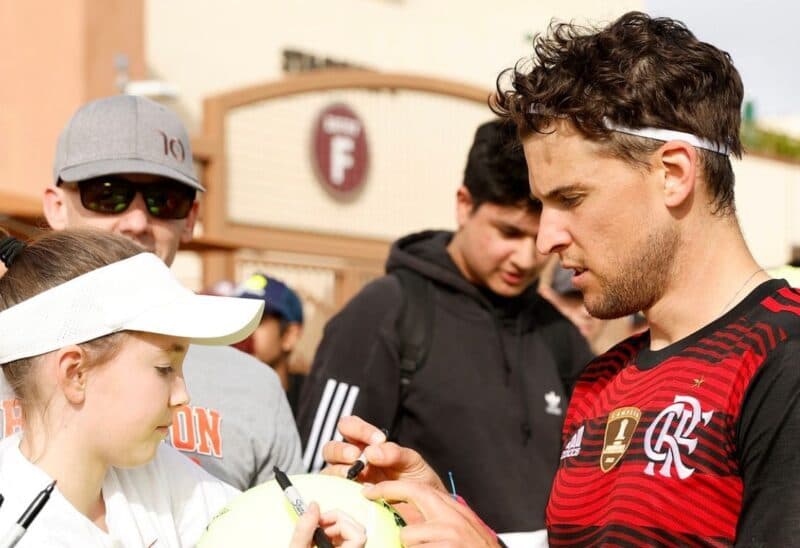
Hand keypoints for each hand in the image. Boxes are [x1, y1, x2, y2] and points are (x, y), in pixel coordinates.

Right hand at [288, 501, 366, 547]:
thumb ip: (304, 529)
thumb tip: (312, 507)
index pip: (359, 535)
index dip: (341, 521)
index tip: (323, 519)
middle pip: (357, 530)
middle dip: (337, 522)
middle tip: (318, 524)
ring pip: (351, 534)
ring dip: (334, 528)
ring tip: (317, 532)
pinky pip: (347, 540)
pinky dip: (334, 536)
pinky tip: (321, 539)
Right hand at [321, 416, 445, 491]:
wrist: (426, 510)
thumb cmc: (418, 482)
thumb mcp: (412, 462)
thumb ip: (394, 453)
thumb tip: (372, 451)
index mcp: (365, 446)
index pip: (349, 427)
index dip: (358, 429)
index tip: (378, 439)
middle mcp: (352, 462)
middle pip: (331, 449)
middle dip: (342, 450)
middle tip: (357, 456)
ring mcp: (347, 483)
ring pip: (328, 471)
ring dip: (339, 470)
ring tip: (355, 475)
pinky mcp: (346, 502)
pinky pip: (332, 496)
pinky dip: (338, 492)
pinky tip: (355, 493)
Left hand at [363, 481, 499, 547]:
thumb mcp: (458, 529)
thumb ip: (437, 519)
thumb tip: (407, 518)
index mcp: (453, 510)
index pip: (420, 488)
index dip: (393, 486)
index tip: (372, 489)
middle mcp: (452, 517)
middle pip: (414, 491)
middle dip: (389, 490)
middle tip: (370, 494)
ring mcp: (449, 533)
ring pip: (408, 534)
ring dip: (410, 546)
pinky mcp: (445, 546)